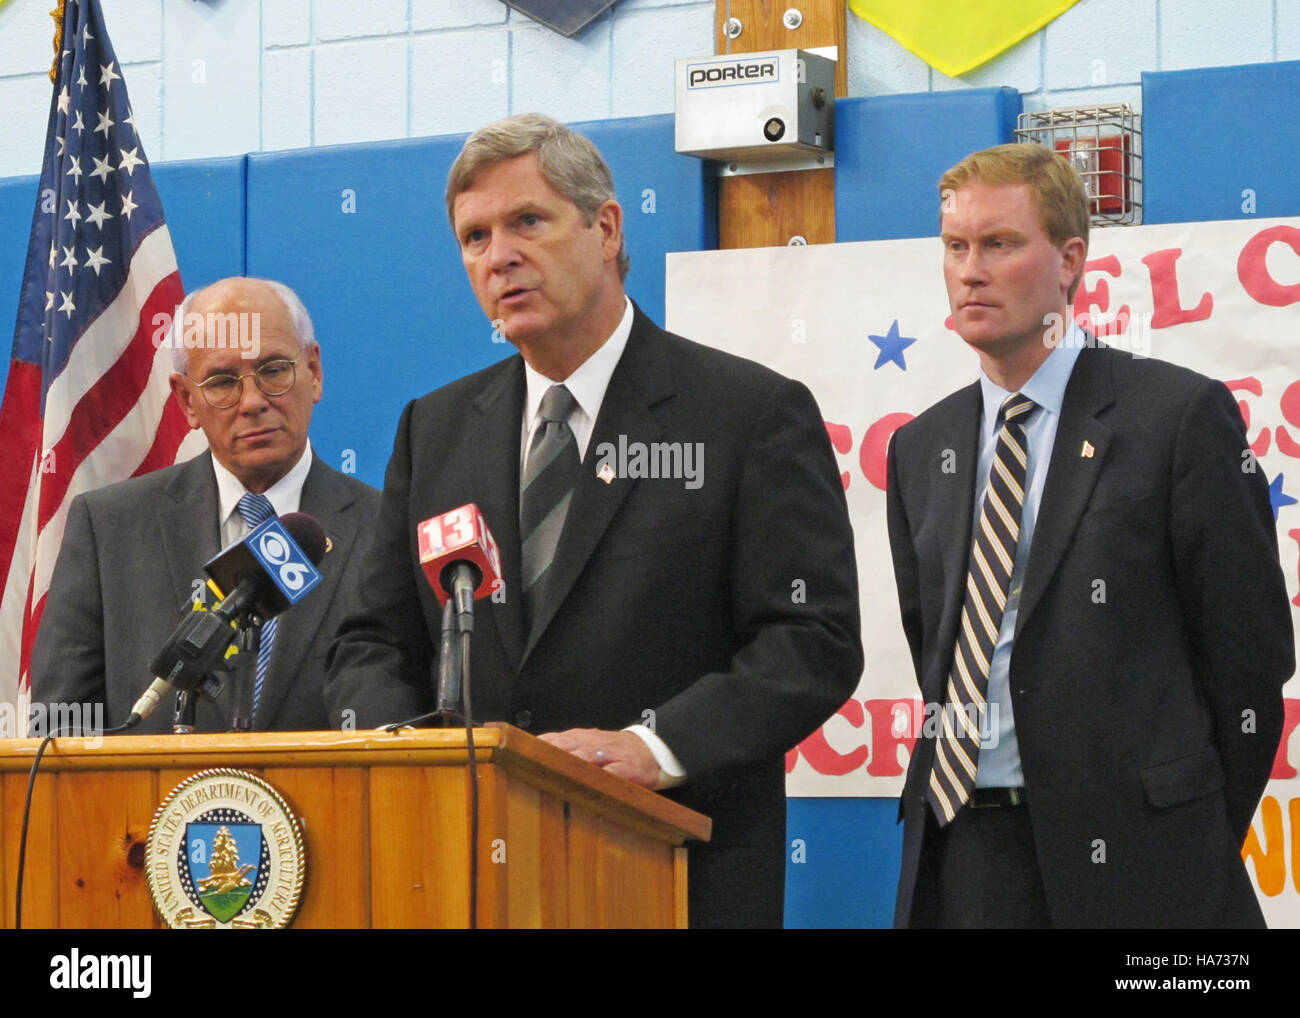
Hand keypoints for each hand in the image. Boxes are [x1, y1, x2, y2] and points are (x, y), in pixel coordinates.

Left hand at [538, 728, 661, 788]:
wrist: (651, 749)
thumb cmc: (611, 751)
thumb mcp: (585, 745)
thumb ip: (561, 749)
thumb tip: (526, 757)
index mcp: (580, 738)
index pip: (553, 739)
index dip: (535, 747)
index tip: (515, 753)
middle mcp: (593, 743)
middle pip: (568, 745)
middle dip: (550, 752)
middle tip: (531, 762)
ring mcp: (612, 755)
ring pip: (591, 755)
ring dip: (574, 761)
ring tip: (559, 770)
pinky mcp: (630, 768)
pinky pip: (618, 771)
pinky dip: (607, 774)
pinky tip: (597, 780)